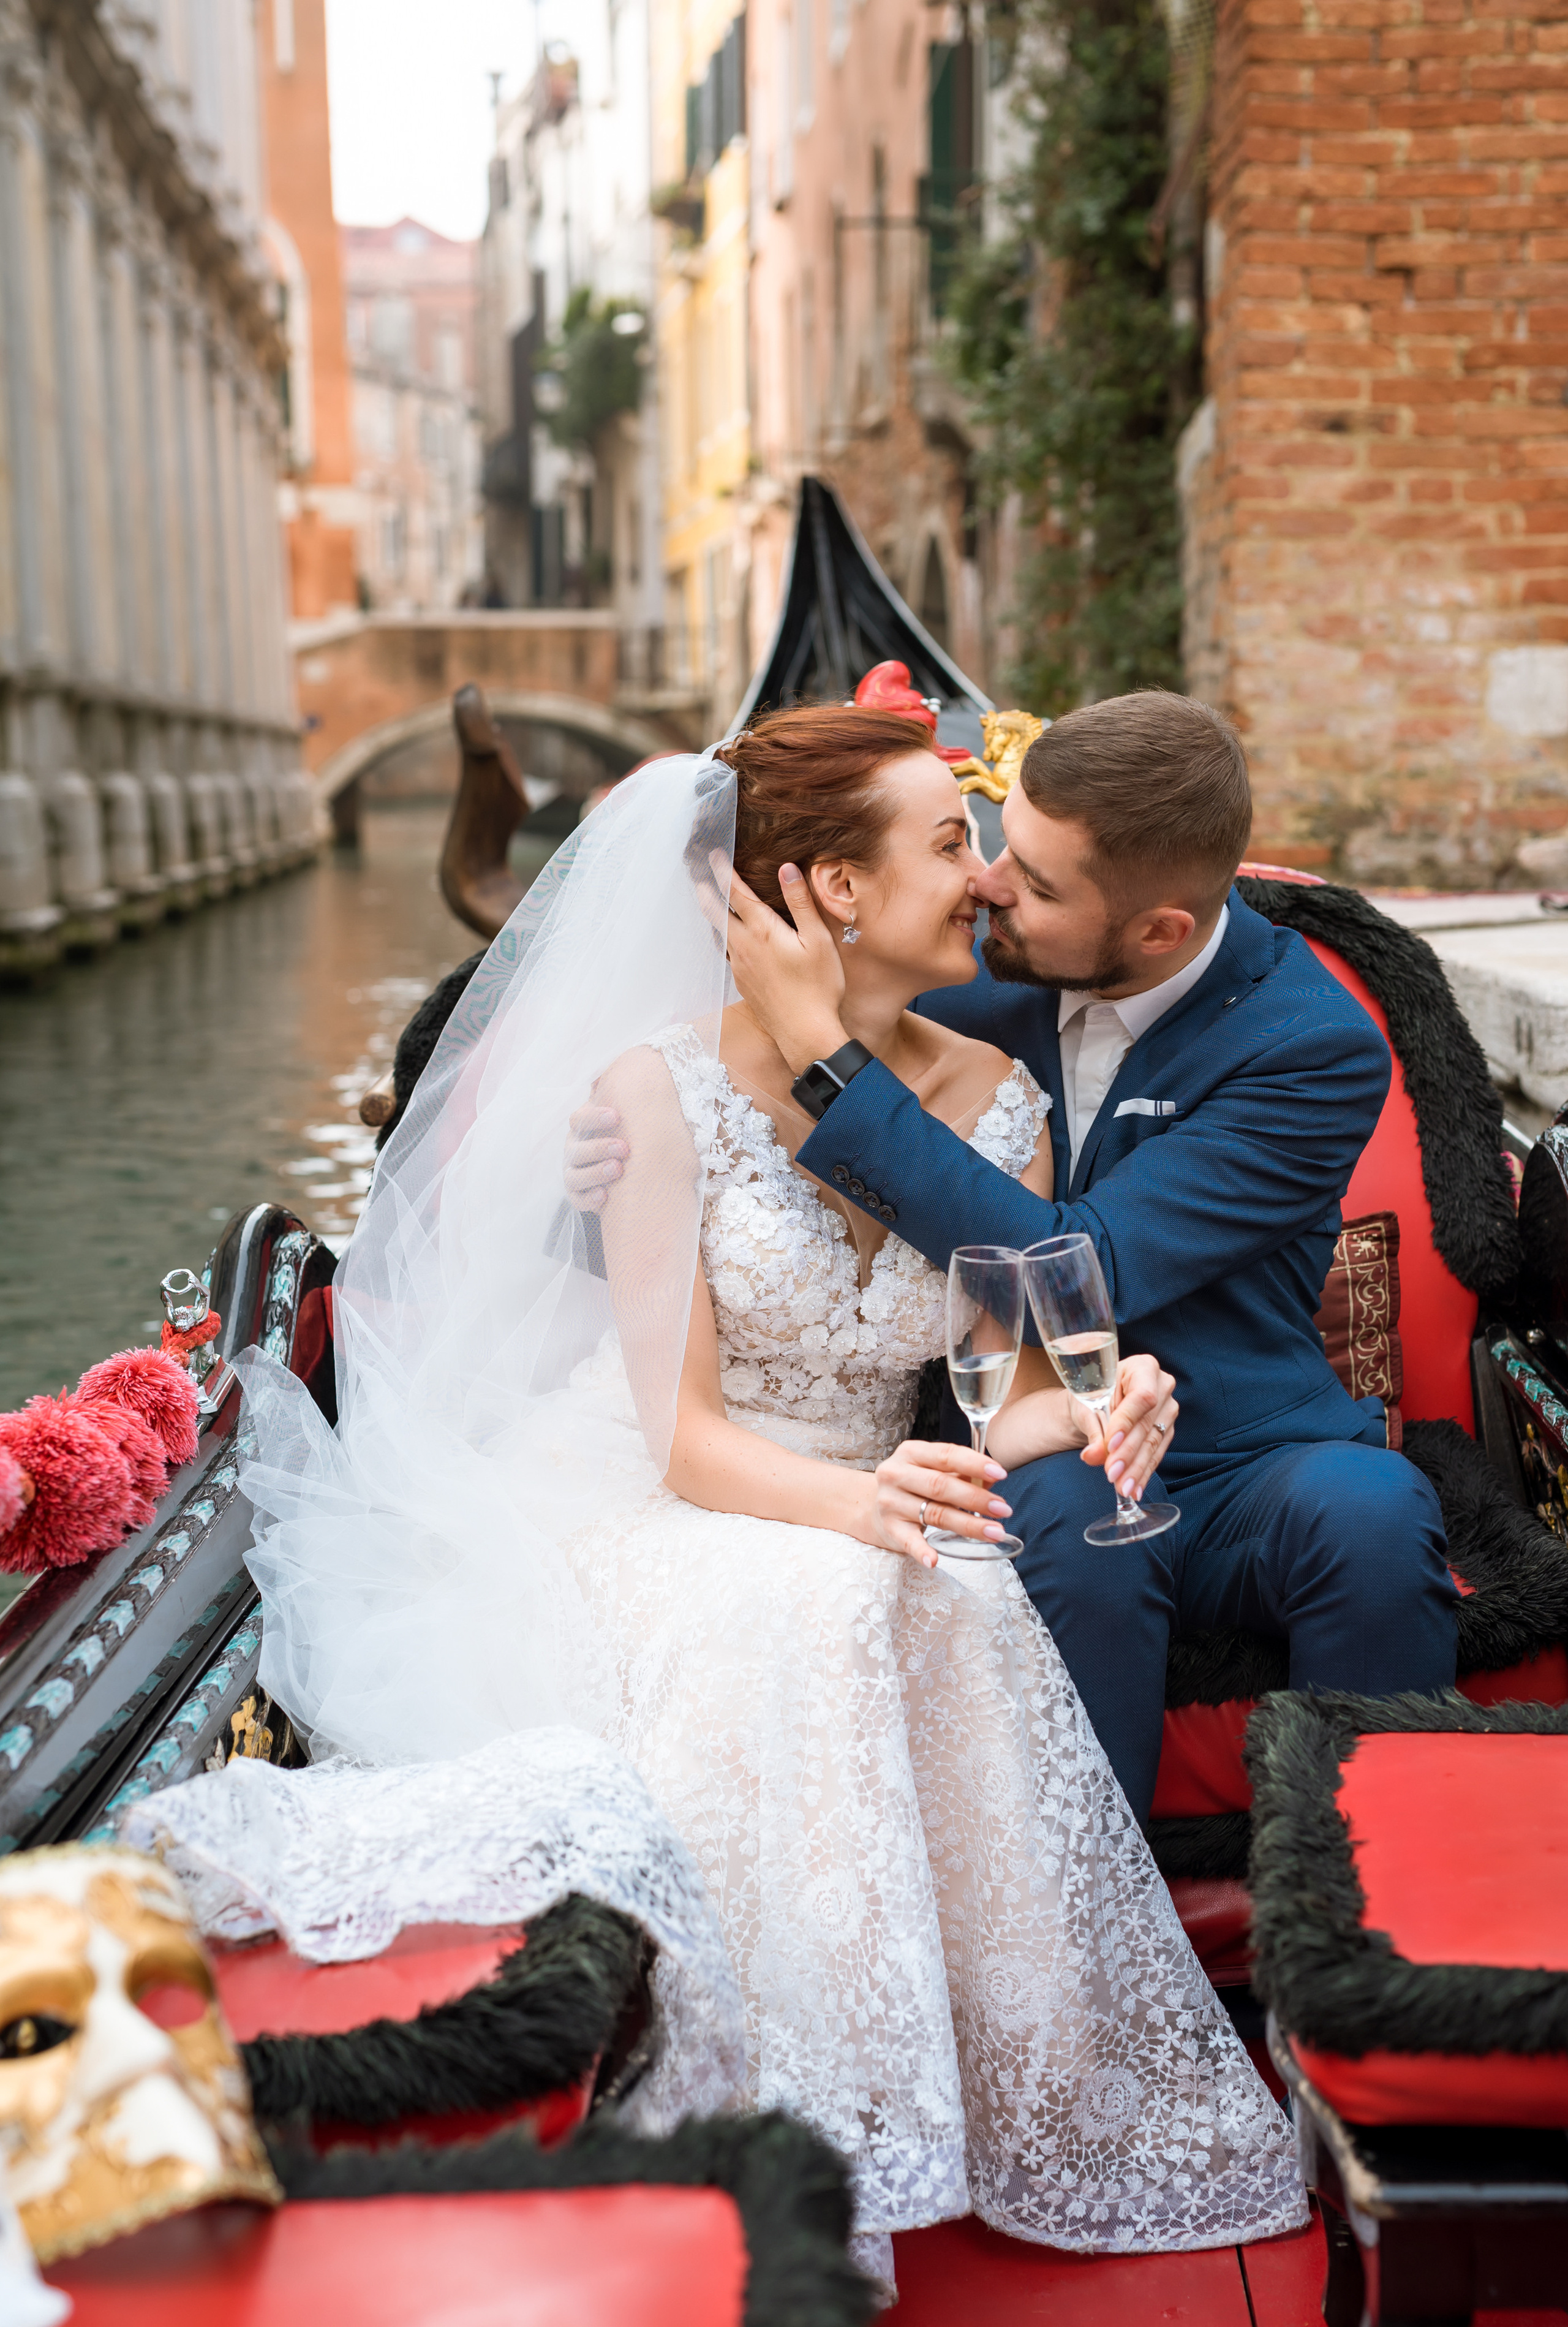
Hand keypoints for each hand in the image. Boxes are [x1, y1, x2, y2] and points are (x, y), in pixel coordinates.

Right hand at [565, 1103, 627, 1212]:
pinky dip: (589, 1199)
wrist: (628, 1171)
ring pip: (574, 1175)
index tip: (617, 1115)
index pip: (579, 1119)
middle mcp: (574, 1150)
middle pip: (576, 1148)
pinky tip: (605, 1197)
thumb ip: (623, 1096)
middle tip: (624, 1148)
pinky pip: (577, 1199)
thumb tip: (628, 1067)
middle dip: (599, 1147)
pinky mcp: (579, 1196)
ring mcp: (574, 1174)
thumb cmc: (626, 1135)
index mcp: (583, 1129)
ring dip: (595, 1172)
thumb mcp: (626, 1116)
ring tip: (618, 1170)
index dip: (595, 1117)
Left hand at [704, 853, 849, 1076]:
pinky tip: (730, 941)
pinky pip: (727, 954)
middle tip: (697, 877)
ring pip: (719, 935)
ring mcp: (740, 967)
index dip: (723, 870)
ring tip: (709, 905)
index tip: (714, 854)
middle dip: (705, 892)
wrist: (805, 1033)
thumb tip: (786, 869)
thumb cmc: (818, 987)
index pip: (736, 892)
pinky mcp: (742, 984)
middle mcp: (744, 946)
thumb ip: (800, 903)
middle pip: (716, 913)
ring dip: (712, 916)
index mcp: (763, 930)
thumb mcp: (818, 940)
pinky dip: (724, 939)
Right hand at [860, 1440, 1012, 1568]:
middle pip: (941, 1486)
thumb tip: (993, 1479)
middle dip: (976, 1498)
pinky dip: (921, 1551)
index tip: (1001, 1473)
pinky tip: (934, 1560)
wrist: (873, 1505)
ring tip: (995, 1532)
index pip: (946, 1455)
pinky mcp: (890, 1528)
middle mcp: (896, 1474)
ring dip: (968, 1525)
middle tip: (1004, 1509)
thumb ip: (962, 1472)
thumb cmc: (915, 1484)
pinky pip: (908, 1541)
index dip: (974, 1463)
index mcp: (911, 1453)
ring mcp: (890, 1502)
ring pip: (934, 1513)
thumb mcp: (933, 1469)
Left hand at [1077, 1354, 1176, 1501]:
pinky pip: (1156, 1454)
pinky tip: (1135, 1489)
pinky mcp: (1167, 1430)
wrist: (1095, 1403)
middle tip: (1112, 1475)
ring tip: (1123, 1488)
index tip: (1110, 1446)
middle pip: (1147, 1424)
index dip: (1127, 1423)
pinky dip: (1143, 1472)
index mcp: (1143, 1367)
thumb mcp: (1086, 1407)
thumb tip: (1093, 1455)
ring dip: (1137, 1469)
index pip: (1141, 1397)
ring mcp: (1168, 1409)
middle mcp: (1162, 1386)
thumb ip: (1093, 1430)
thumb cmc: (1090, 1396)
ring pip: (1153, 1443)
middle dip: (1128, 1453)